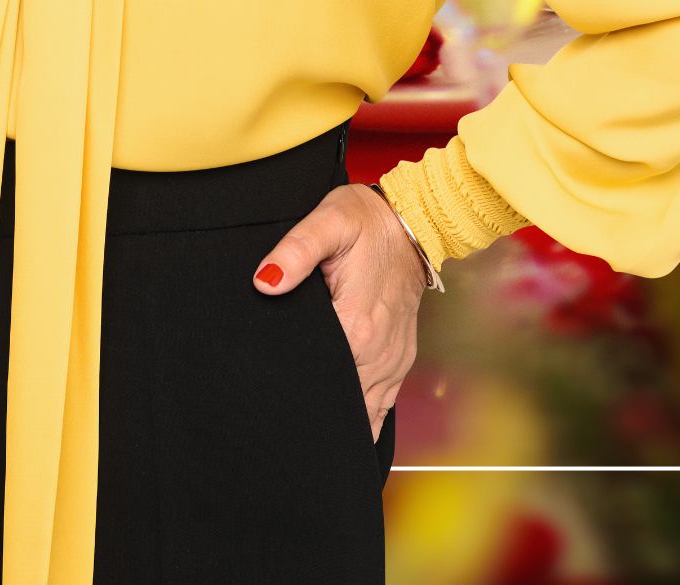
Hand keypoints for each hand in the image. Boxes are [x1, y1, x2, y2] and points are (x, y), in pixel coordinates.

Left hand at [256, 184, 429, 442]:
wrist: (414, 219)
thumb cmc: (367, 221)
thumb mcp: (328, 222)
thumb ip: (295, 252)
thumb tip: (265, 282)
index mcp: (357, 326)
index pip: (321, 382)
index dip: (296, 404)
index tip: (273, 429)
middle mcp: (378, 351)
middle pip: (344, 405)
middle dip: (319, 428)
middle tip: (284, 455)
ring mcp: (393, 356)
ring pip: (369, 411)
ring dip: (346, 431)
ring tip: (314, 461)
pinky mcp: (400, 354)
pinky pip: (385, 401)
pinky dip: (369, 421)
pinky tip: (352, 439)